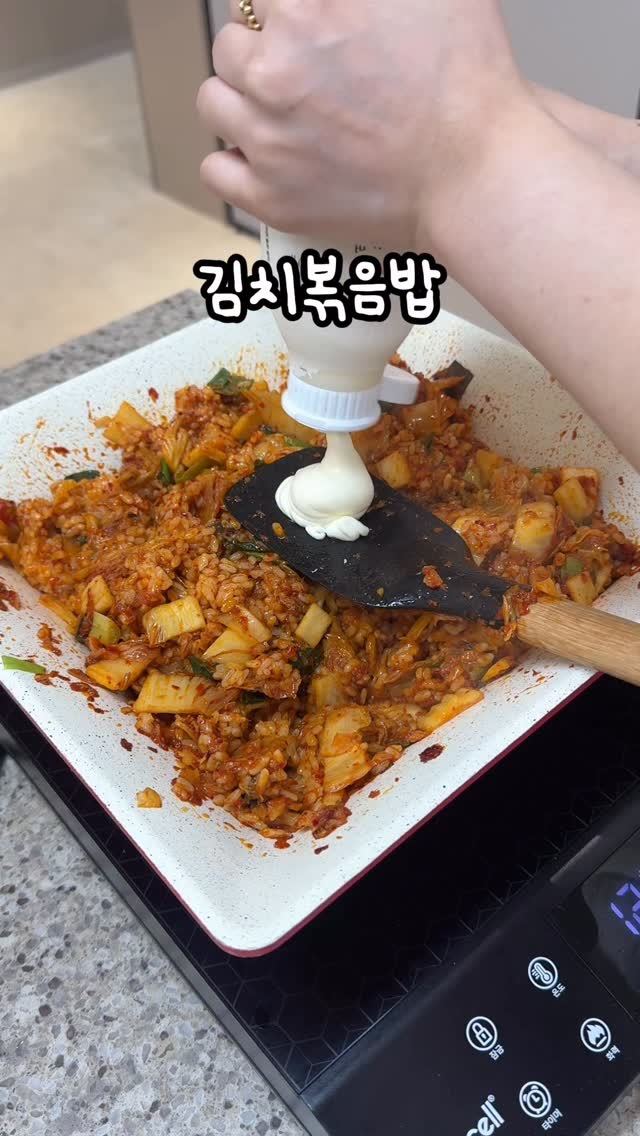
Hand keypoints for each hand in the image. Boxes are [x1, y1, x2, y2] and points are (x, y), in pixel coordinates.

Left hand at [197, 0, 525, 244]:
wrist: (478, 174)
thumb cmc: (468, 86)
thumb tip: (337, 1)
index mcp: (306, 8)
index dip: (281, 13)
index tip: (296, 26)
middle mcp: (275, 70)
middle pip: (230, 44)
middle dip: (261, 53)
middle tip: (300, 74)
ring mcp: (267, 137)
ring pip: (214, 102)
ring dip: (240, 102)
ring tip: (280, 113)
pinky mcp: (271, 195)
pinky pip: (215, 169)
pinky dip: (232, 162)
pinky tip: (262, 156)